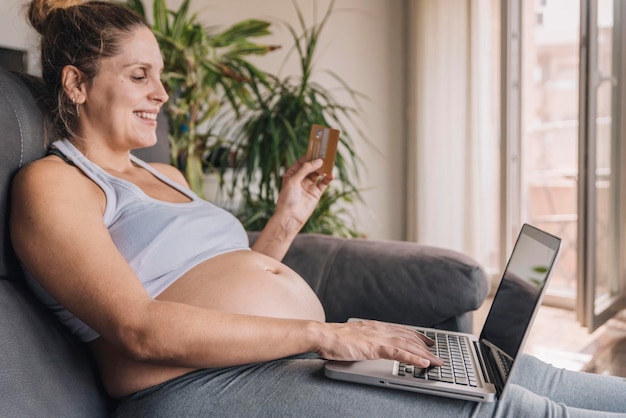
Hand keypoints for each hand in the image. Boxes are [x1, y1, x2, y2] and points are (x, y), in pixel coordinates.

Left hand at [275, 157, 332, 227]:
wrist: (290, 217)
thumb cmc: (287, 198)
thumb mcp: (293, 180)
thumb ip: (306, 169)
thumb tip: (318, 161)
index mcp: (292, 174)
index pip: (302, 161)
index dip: (310, 155)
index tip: (318, 149)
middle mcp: (301, 179)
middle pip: (312, 166)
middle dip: (318, 161)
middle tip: (326, 153)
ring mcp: (309, 185)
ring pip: (319, 173)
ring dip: (324, 168)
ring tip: (330, 162)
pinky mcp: (316, 193)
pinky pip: (324, 183)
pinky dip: (328, 178)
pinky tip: (331, 175)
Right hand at [317, 320, 444, 367]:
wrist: (323, 335)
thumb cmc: (334, 337)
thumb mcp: (354, 336)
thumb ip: (365, 338)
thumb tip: (369, 344)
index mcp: (375, 326)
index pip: (401, 330)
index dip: (416, 335)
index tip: (427, 340)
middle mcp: (380, 329)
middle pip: (408, 337)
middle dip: (425, 346)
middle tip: (437, 353)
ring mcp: (379, 337)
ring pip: (408, 345)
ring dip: (425, 354)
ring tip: (436, 362)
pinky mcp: (375, 347)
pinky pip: (399, 353)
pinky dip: (413, 358)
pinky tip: (423, 363)